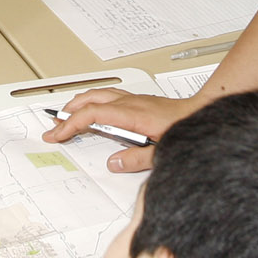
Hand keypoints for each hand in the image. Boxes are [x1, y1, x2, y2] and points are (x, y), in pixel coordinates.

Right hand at [43, 89, 192, 172]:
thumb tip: (113, 163)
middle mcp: (130, 103)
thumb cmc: (186, 128)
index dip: (72, 124)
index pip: (93, 114)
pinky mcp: (139, 101)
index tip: (59, 135)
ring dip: (79, 102)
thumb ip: (137, 159)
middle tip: (55, 126)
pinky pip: (108, 95)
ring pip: (98, 94)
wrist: (203, 112)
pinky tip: (92, 107)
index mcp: (132, 114)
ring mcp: (134, 99)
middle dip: (68, 113)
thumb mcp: (163, 151)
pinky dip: (92, 100)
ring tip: (66, 114)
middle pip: (91, 100)